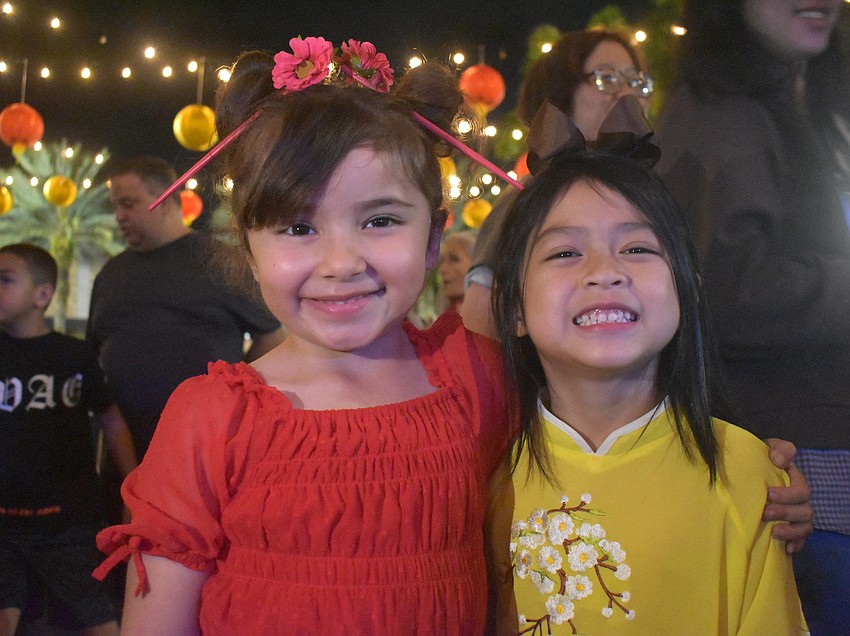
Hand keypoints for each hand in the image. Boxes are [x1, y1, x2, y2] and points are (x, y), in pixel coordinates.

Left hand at [763, 438, 812, 552]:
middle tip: (766, 512)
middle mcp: (798, 498)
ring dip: (792, 530)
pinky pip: (802, 539)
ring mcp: (796, 514)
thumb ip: (776, 449)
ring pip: (806, 525)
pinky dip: (796, 543)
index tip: (769, 494)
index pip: (801, 487)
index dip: (789, 493)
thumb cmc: (755, 461)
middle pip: (804, 508)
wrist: (743, 476)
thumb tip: (779, 460)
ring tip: (775, 532)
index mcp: (793, 479)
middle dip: (786, 511)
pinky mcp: (791, 528)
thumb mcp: (763, 449)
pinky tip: (786, 548)